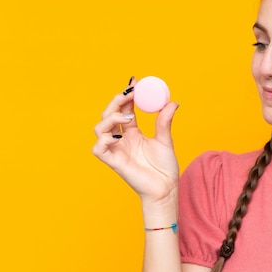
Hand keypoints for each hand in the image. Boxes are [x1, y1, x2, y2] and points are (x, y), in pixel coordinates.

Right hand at [92, 79, 179, 203]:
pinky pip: (98, 149)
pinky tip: (117, 134)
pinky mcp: (114, 162)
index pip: (125, 109)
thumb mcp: (166, 140)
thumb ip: (164, 122)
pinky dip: (103, 139)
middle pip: (109, 114)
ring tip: (127, 115)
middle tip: (130, 92)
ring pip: (99, 129)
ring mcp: (116, 150)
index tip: (135, 82)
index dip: (127, 95)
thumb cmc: (165, 169)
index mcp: (133, 133)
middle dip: (117, 101)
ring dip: (110, 117)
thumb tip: (173, 102)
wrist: (166, 189)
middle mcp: (122, 140)